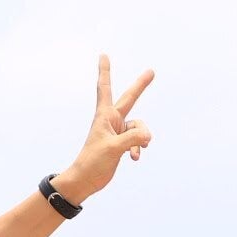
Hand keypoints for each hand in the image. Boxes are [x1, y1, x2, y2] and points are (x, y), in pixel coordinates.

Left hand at [55, 55, 152, 204]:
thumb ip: (133, 138)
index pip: (105, 88)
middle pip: (130, 99)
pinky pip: (137, 140)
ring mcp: (117, 131)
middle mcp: (111, 120)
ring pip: (139, 126)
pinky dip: (138, 148)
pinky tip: (134, 158)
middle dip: (140, 86)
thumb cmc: (92, 163)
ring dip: (141, 138)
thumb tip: (148, 135)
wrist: (85, 181)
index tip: (103, 55)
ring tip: (137, 150)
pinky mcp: (121, 143)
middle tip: (152, 71)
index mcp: (104, 116)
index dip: (105, 71)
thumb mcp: (113, 149)